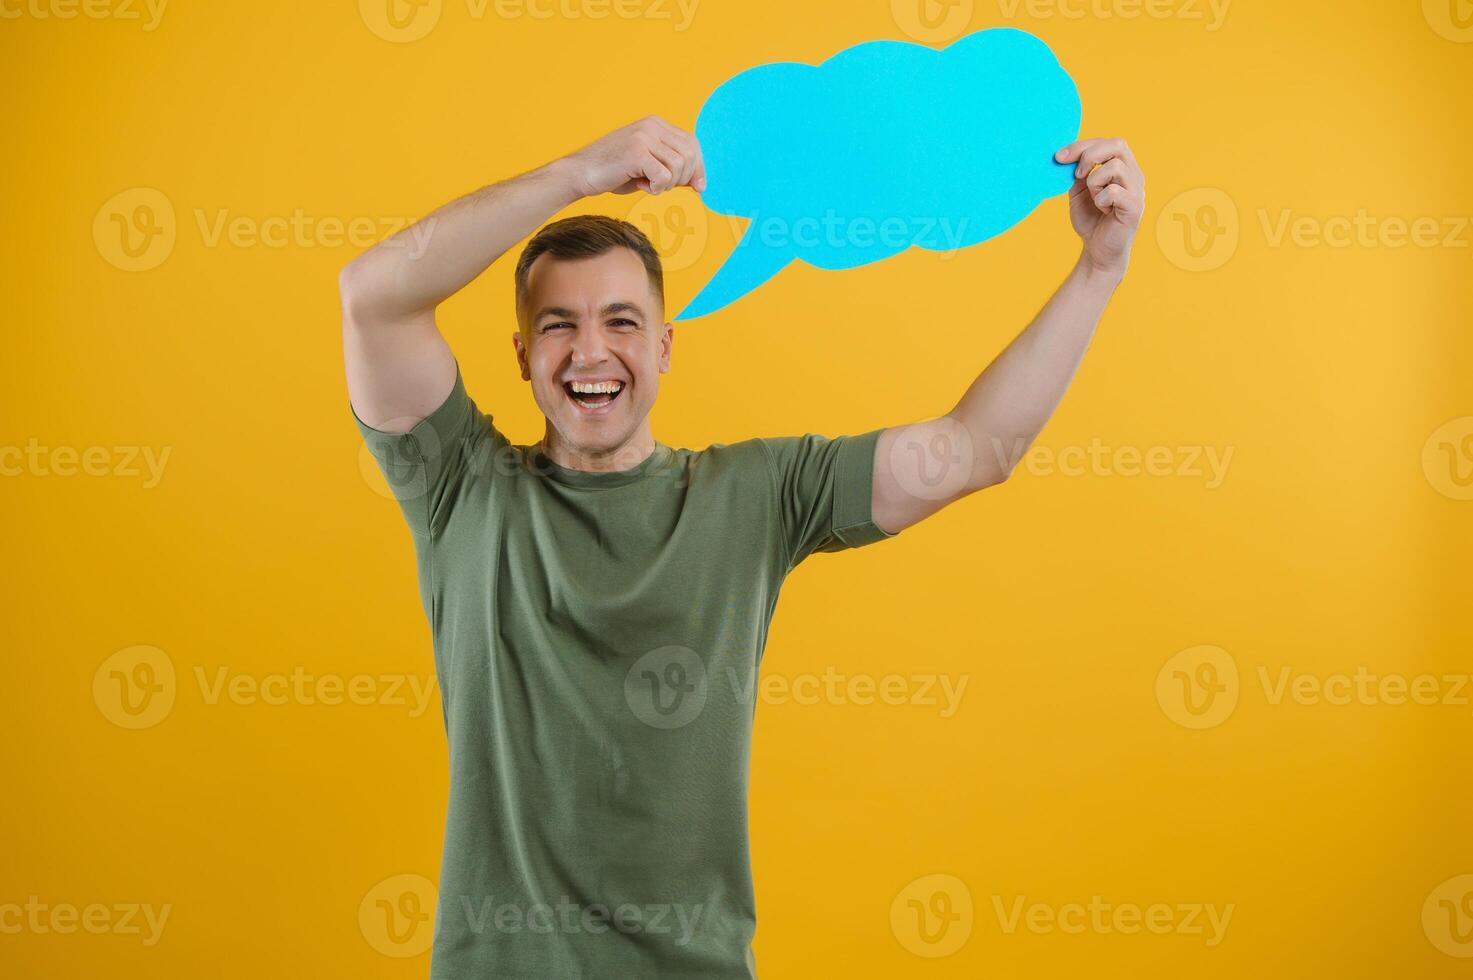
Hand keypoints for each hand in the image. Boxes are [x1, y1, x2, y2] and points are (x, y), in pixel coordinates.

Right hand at [564, 115, 706, 197]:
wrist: (580, 173)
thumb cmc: (613, 173)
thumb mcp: (648, 166)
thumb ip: (672, 167)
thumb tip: (700, 183)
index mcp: (656, 124)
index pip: (692, 143)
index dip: (699, 167)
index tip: (698, 187)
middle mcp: (652, 126)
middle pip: (690, 155)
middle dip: (683, 178)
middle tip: (662, 186)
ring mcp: (644, 137)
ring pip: (679, 167)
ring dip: (668, 184)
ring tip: (649, 185)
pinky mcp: (637, 152)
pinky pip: (664, 177)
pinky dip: (657, 188)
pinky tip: (641, 185)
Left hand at [1054, 138, 1143, 280]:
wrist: (1098, 251)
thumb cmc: (1091, 220)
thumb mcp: (1079, 191)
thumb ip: (1078, 172)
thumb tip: (1067, 154)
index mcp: (1123, 167)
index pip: (1108, 142)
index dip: (1082, 145)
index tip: (1059, 157)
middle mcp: (1134, 175)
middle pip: (1117, 144)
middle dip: (1089, 155)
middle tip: (1075, 175)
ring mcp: (1138, 190)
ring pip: (1115, 167)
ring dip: (1095, 181)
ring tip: (1094, 197)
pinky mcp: (1135, 207)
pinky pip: (1114, 191)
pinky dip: (1100, 199)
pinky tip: (1102, 211)